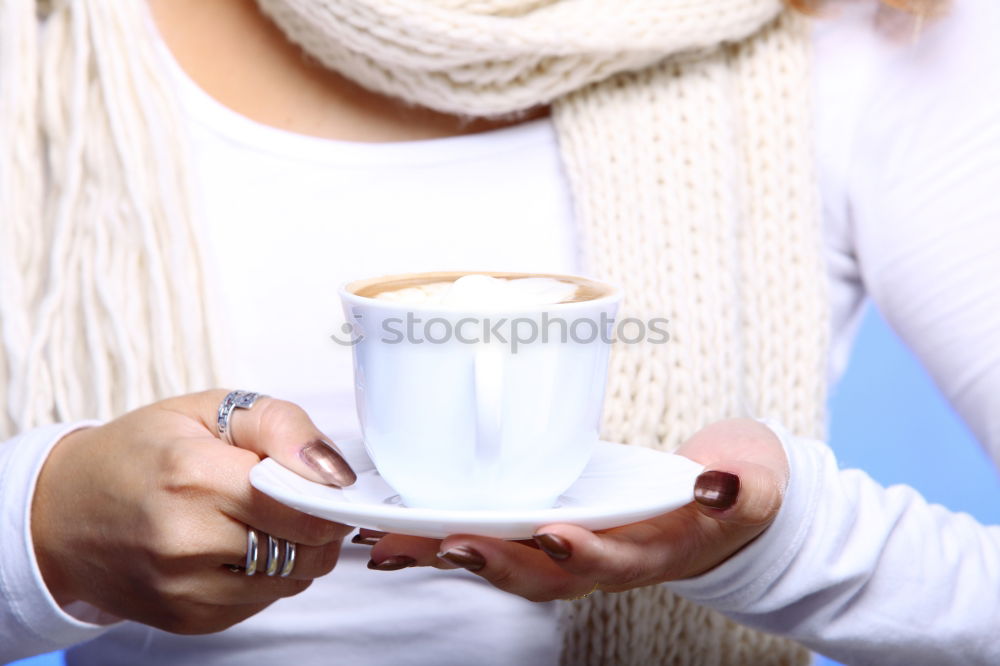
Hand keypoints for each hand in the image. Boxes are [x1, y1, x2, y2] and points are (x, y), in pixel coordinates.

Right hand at [30, 390, 355, 632]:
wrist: (62, 514)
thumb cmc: (139, 453)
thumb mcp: (209, 410)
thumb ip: (282, 426)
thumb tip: (333, 470)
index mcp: (194, 475)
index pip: (302, 504)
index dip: (328, 494)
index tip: (326, 483)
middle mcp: (187, 541)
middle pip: (307, 548)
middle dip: (320, 522)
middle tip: (298, 497)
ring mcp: (185, 589)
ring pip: (294, 579)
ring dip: (297, 550)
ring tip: (263, 520)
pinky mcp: (189, 621)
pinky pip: (264, 601)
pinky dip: (268, 575)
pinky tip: (236, 548)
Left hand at [364, 418, 787, 600]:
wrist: (723, 500)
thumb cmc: (737, 490)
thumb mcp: (755, 485)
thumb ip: (742, 488)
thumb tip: (718, 484)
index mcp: (650, 552)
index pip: (610, 561)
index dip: (579, 554)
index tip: (551, 533)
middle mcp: (602, 557)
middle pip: (538, 572)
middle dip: (487, 561)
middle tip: (435, 543)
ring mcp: (573, 542)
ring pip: (504, 556)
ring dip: (447, 552)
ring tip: (387, 543)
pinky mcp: (551, 517)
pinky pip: (497, 531)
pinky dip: (447, 530)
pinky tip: (400, 521)